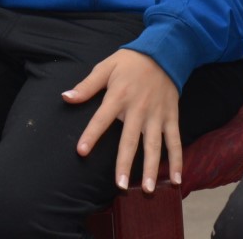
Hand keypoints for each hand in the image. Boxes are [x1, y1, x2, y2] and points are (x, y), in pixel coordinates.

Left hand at [64, 49, 180, 192]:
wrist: (164, 51)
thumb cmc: (130, 61)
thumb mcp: (106, 67)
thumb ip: (87, 85)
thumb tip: (65, 97)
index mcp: (119, 95)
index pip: (102, 118)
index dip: (92, 134)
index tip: (81, 151)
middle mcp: (138, 108)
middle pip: (130, 140)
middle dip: (125, 164)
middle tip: (121, 187)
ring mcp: (157, 114)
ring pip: (154, 145)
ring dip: (152, 168)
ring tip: (149, 190)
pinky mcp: (171, 117)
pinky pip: (175, 141)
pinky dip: (177, 160)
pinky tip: (177, 180)